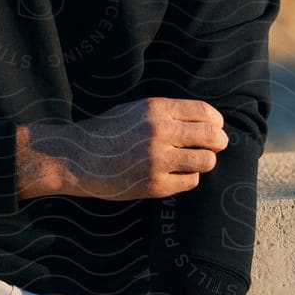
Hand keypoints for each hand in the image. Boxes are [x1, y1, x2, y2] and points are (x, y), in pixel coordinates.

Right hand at [47, 98, 228, 201]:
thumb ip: (166, 112)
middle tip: (215, 146)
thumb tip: (203, 120)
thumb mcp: (134, 109)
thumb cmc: (106, 132)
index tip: (216, 127)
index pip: (205, 113)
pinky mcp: (155, 185)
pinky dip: (188, 178)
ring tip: (194, 161)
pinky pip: (190, 181)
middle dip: (218, 142)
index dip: (217, 122)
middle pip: (212, 137)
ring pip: (206, 161)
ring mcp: (158, 160)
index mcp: (156, 109)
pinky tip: (177, 174)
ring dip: (204, 161)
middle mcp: (160, 133)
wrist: (76, 158)